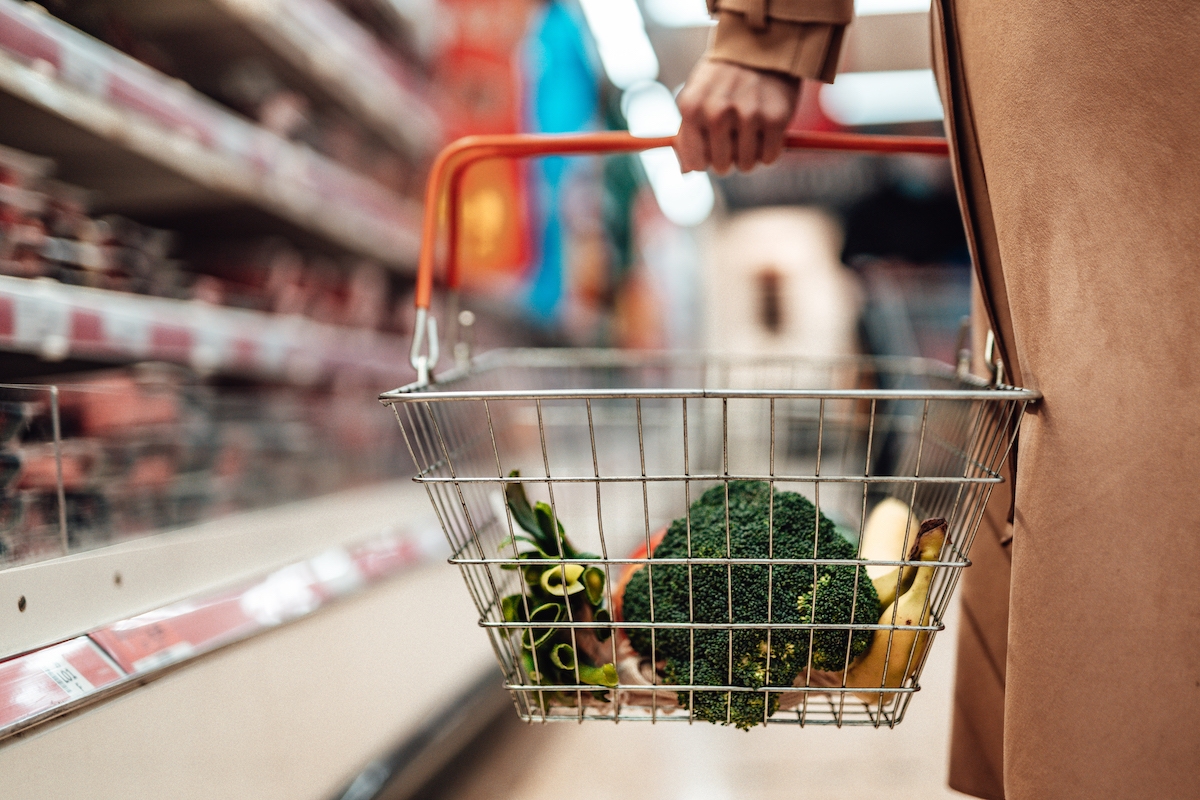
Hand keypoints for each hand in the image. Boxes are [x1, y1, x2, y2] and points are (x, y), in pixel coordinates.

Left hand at [674, 58, 800, 174]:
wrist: (761, 46)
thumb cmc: (723, 77)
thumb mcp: (696, 97)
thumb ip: (687, 134)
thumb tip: (686, 171)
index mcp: (691, 108)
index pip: (695, 161)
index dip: (705, 160)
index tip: (712, 151)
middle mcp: (717, 112)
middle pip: (721, 166)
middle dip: (728, 158)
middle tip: (735, 139)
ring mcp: (747, 115)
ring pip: (746, 165)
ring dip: (750, 156)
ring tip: (751, 132)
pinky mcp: (775, 118)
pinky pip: (769, 157)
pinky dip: (769, 150)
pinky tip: (766, 131)